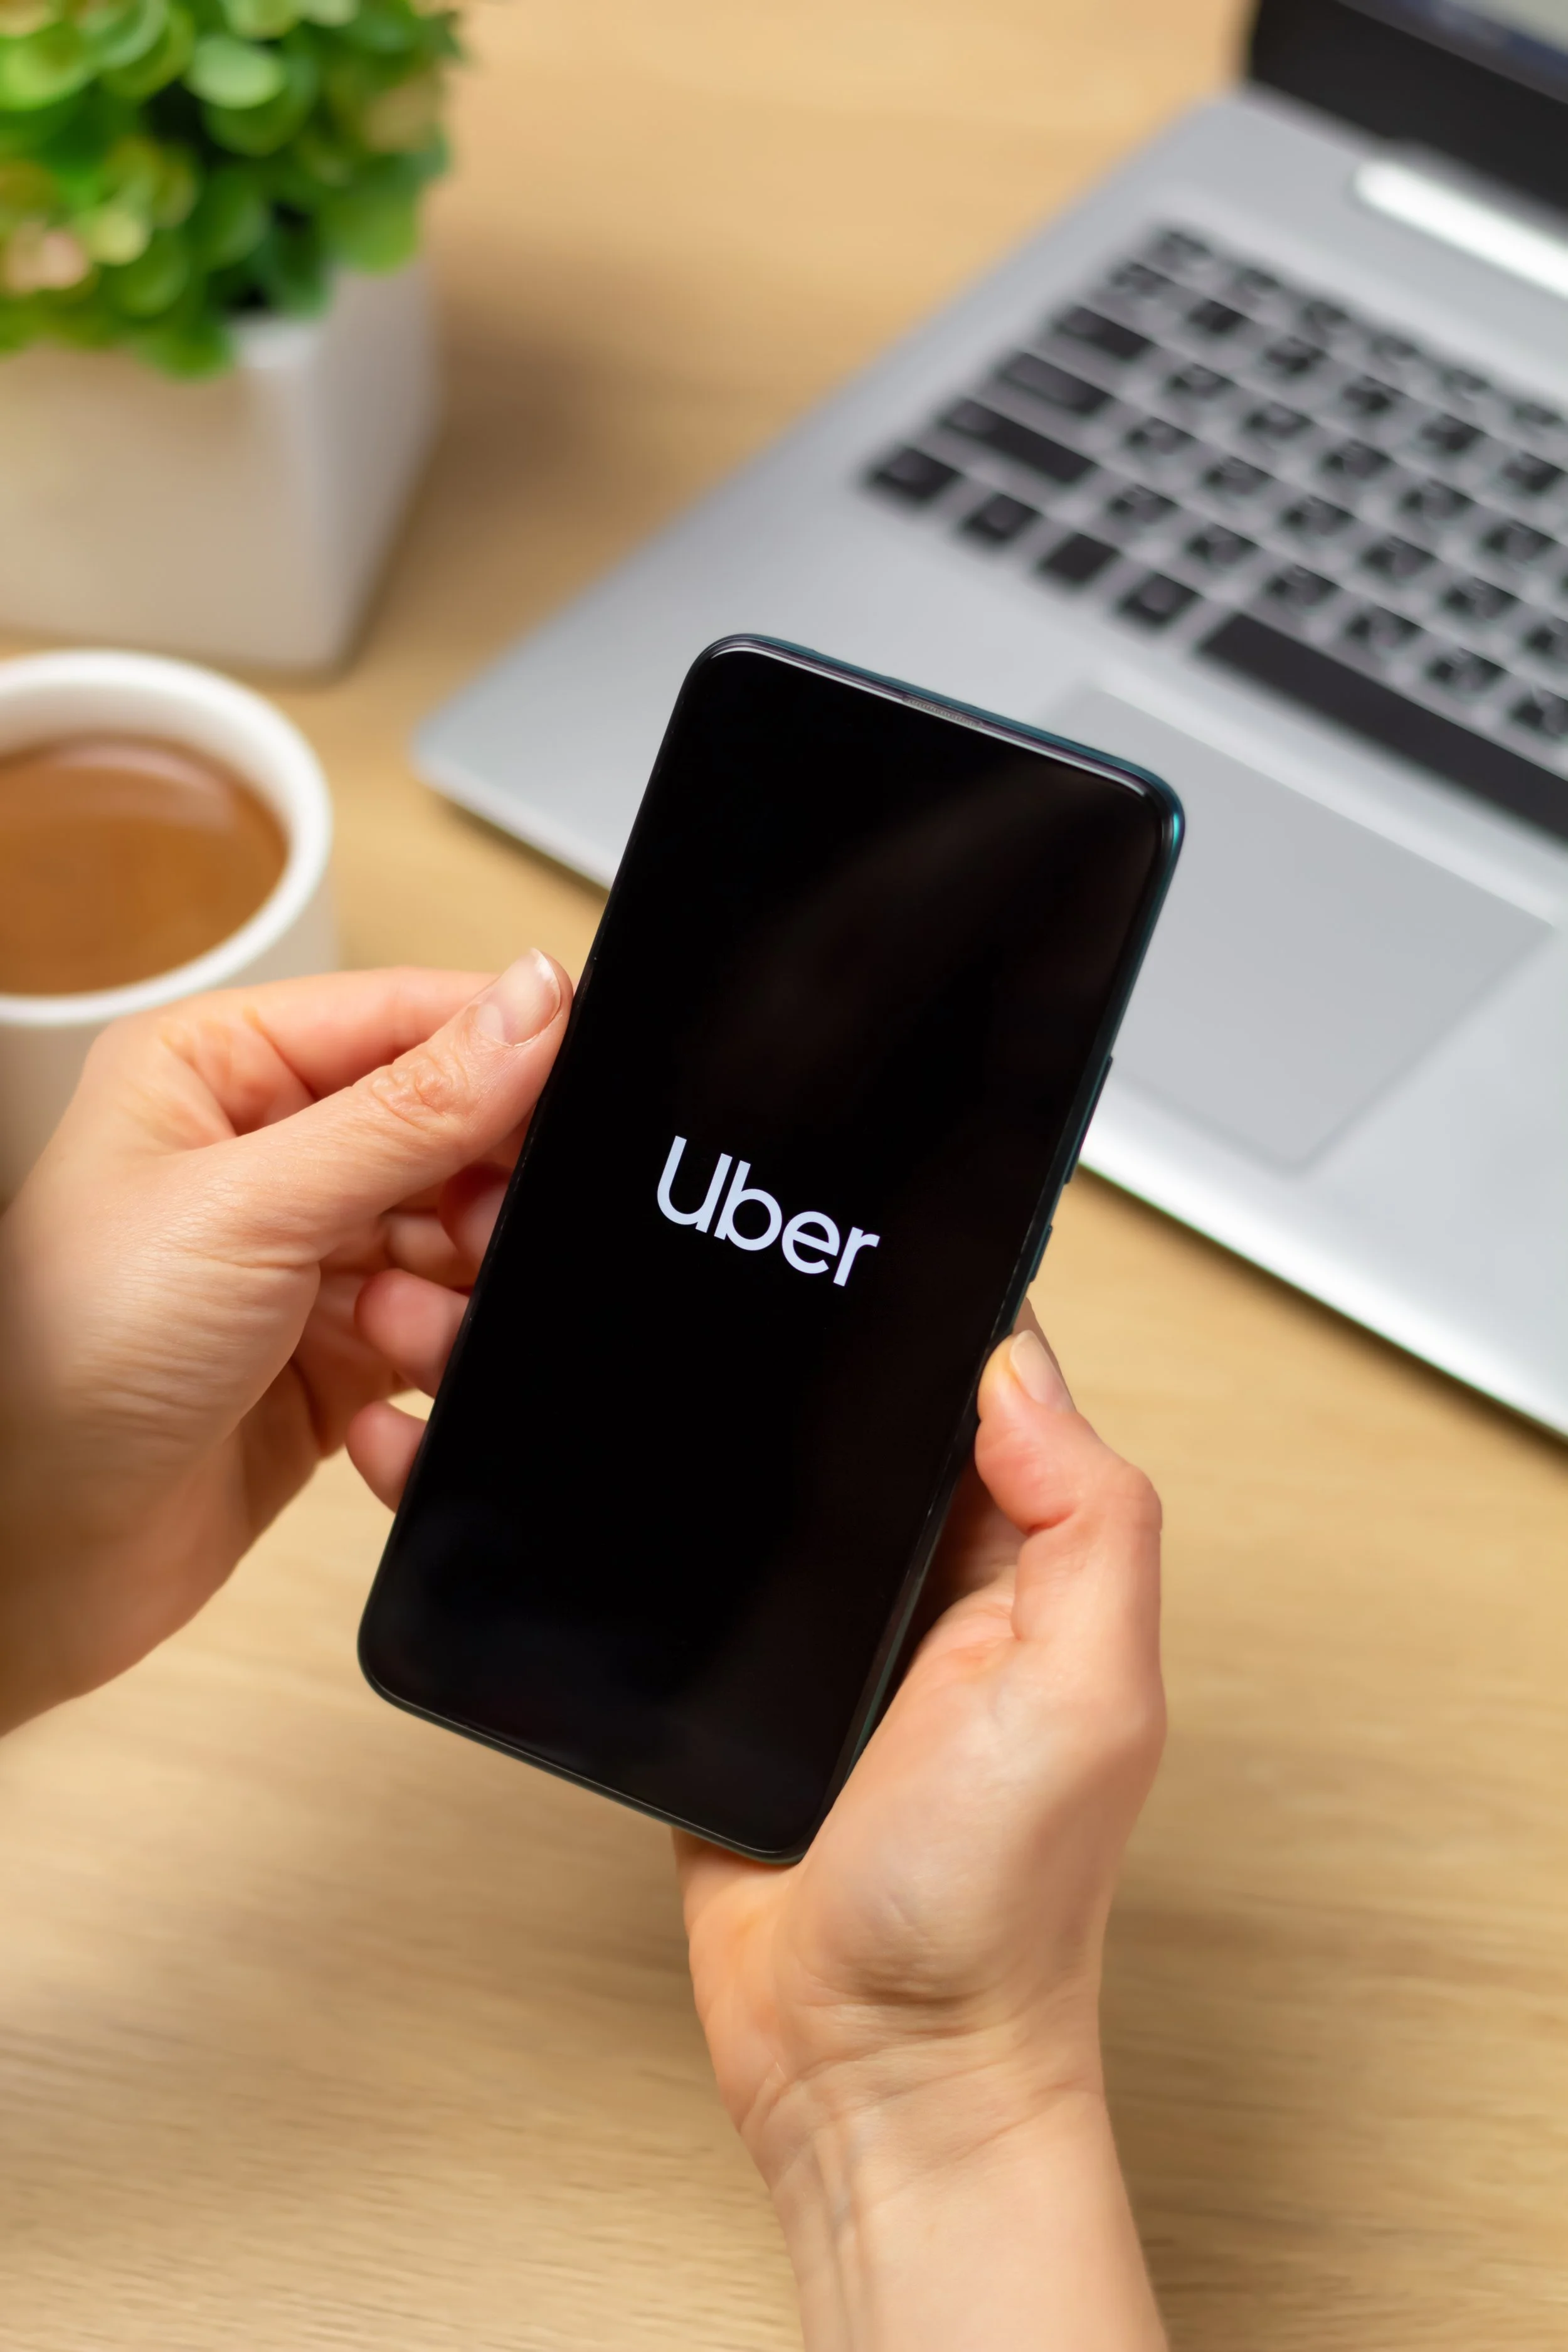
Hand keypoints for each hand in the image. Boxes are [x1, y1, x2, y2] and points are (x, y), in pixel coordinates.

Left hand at [0, 955, 568, 1732]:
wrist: (31, 1561)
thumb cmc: (69, 1357)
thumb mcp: (252, 1204)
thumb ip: (411, 1107)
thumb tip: (536, 1002)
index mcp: (222, 1069)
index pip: (409, 1018)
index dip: (506, 1053)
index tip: (582, 1092)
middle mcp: (268, 1155)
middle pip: (452, 1135)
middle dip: (481, 1198)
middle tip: (476, 1244)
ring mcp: (306, 1260)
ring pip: (463, 1243)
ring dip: (452, 1298)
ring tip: (396, 1336)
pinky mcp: (339, 1358)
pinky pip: (447, 1335)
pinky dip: (436, 1367)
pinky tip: (381, 1409)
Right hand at [348, 1187, 1168, 2351]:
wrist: (862, 2067)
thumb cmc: (994, 1911)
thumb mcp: (1087, 1697)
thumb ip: (1086, 1523)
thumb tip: (1018, 1367)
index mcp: (1012, 1551)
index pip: (972, 1376)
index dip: (920, 1295)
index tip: (840, 1214)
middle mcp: (915, 1574)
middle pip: (840, 1410)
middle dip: (779, 1336)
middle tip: (687, 1243)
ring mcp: (812, 1626)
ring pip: (743, 1477)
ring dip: (687, 1417)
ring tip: (604, 1327)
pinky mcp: (720, 1680)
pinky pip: (670, 1570)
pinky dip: (624, 1522)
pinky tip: (559, 1467)